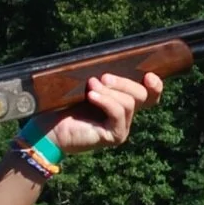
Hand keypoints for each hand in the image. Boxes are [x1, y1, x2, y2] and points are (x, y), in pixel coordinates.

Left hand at [42, 70, 161, 155]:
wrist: (48, 128)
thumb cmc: (64, 105)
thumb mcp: (87, 85)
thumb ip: (104, 78)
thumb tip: (112, 68)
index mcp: (122, 101)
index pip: (150, 94)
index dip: (155, 85)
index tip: (149, 75)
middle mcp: (126, 116)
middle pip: (142, 95)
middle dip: (124, 82)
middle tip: (103, 77)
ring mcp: (121, 127)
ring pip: (130, 102)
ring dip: (110, 91)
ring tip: (91, 86)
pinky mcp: (114, 136)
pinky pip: (118, 113)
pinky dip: (105, 101)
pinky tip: (91, 96)